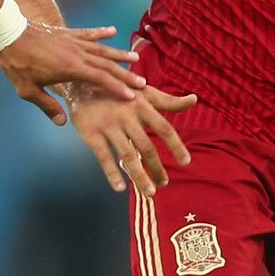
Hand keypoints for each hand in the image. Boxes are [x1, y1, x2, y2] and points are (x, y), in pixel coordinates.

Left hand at [0, 23, 142, 123]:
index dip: (117, 88)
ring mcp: (73, 41)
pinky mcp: (67, 33)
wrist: (8, 34)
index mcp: (70, 69)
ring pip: (101, 49)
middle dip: (125, 74)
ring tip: (135, 58)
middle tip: (143, 82)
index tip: (132, 95)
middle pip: (106, 65)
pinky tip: (113, 32)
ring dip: (118, 55)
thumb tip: (63, 122)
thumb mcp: (28, 91)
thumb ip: (47, 105)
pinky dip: (101, 32)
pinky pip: (88, 33)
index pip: (100, 80)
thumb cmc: (17, 65)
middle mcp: (77, 54)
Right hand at [71, 84, 197, 195]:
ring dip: (140, 176)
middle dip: (157, 168)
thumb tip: (194, 100)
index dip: (177, 146)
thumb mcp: (143, 92)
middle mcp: (126, 116)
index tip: (186, 162)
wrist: (80, 82)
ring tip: (150, 192)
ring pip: (128, 155)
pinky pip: (103, 157)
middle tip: (164, 183)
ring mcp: (108, 125)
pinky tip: (120, 188)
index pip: (164, 128)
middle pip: (147, 147)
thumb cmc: (118, 89)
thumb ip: (168, 101)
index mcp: (142, 105)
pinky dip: (112, 173)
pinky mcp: (91, 133)